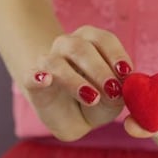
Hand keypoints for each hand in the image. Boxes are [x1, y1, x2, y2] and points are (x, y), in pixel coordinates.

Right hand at [19, 26, 132, 140]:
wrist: (73, 118)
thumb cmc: (98, 99)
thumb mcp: (115, 98)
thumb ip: (120, 91)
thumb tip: (122, 86)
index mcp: (91, 42)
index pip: (104, 39)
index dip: (116, 54)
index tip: (126, 72)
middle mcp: (68, 46)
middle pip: (81, 48)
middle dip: (99, 70)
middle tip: (112, 90)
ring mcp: (48, 63)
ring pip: (57, 63)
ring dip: (76, 80)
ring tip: (93, 98)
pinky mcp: (32, 83)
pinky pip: (31, 76)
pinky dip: (37, 77)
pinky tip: (45, 80)